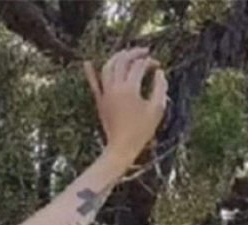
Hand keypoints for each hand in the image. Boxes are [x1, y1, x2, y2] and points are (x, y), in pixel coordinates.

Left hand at [84, 48, 168, 168]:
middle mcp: (115, 88)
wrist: (121, 148)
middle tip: (145, 52)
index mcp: (130, 89)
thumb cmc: (141, 131)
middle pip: (122, 60)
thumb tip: (159, 72)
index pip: (140, 66)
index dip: (150, 62)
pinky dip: (90, 73)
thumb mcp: (157, 108)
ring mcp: (105, 94)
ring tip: (126, 54)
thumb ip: (161, 86)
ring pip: (108, 67)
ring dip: (117, 57)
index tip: (157, 67)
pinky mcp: (100, 102)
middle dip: (134, 53)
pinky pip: (93, 84)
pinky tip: (86, 62)